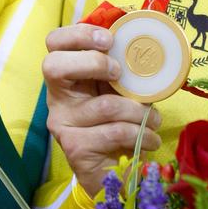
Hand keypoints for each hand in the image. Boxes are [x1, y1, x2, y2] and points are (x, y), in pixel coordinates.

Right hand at [43, 23, 161, 197]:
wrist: (115, 173)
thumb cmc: (119, 122)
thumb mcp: (119, 90)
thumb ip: (122, 70)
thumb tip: (148, 45)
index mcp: (67, 76)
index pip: (54, 42)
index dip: (78, 35)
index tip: (109, 40)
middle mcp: (56, 97)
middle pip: (54, 66)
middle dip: (94, 63)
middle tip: (120, 73)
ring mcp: (62, 123)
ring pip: (104, 105)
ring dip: (139, 112)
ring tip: (154, 120)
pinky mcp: (74, 147)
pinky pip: (114, 131)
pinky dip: (141, 134)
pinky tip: (150, 139)